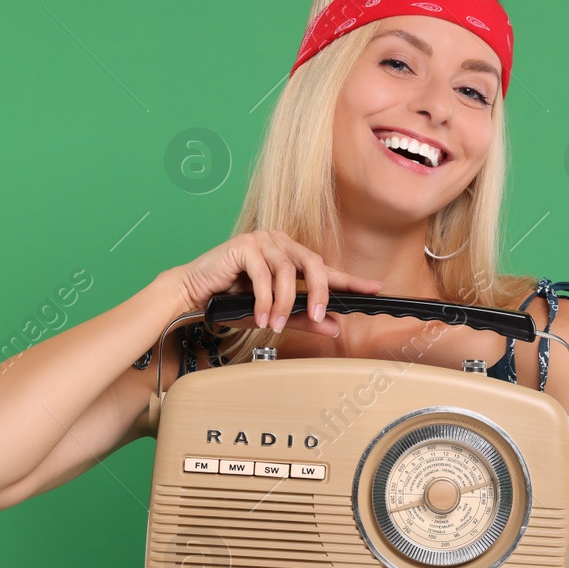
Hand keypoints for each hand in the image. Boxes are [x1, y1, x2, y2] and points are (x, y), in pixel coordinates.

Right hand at [174, 230, 382, 337]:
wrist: (194, 295)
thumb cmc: (232, 302)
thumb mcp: (273, 315)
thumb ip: (302, 319)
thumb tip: (334, 327)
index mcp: (289, 256)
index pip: (324, 268)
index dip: (350, 279)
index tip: (374, 289)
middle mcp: (279, 243)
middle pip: (312, 264)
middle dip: (320, 293)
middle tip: (319, 317)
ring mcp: (262, 240)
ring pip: (287, 273)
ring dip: (283, 304)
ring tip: (274, 326)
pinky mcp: (244, 245)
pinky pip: (263, 275)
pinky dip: (263, 300)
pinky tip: (260, 317)